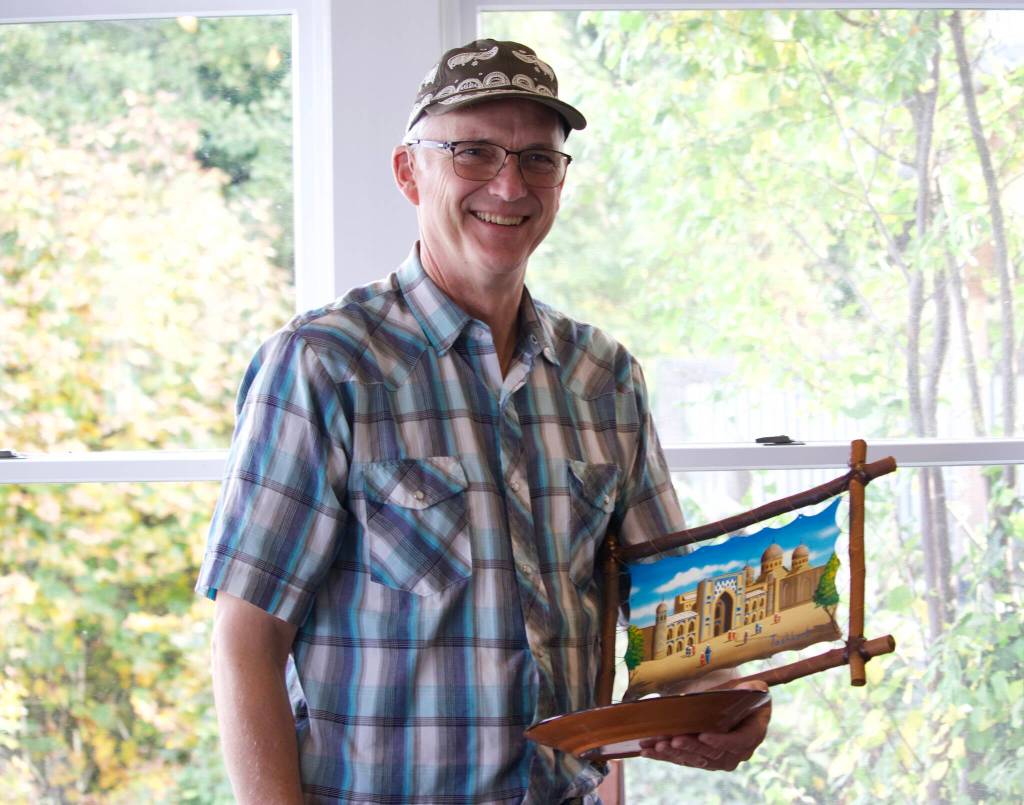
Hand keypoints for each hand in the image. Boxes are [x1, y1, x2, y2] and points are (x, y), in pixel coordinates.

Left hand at [637, 680, 770, 770]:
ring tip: (657, 745)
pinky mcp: (700, 758)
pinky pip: (683, 759)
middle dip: (690, 747)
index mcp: (752, 733)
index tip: (703, 736)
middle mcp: (737, 752)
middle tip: (672, 740)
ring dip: (674, 753)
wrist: (732, 699)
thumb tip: (749, 688)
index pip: (738, 742)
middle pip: (713, 754)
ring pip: (696, 759)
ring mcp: (718, 758)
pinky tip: (647, 750)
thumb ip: (749, 689)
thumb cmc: (739, 692)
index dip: (721, 741)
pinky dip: (664, 755)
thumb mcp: (748, 687)